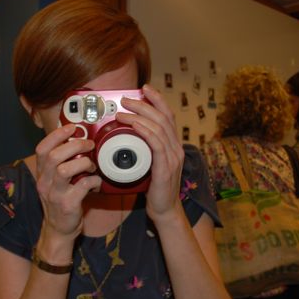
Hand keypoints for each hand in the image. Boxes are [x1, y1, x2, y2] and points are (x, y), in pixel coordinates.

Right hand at [34, 124, 101, 243]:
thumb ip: (63, 164)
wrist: (59, 229)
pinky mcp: (67, 205)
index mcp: (42, 173)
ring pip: (64, 170)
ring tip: (92, 165)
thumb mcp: (55, 181)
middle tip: (89, 144)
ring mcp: (54, 194)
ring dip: (83, 163)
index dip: (56, 135)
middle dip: (75, 145)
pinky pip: (81, 186)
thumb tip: (81, 143)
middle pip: (54, 156)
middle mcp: (44, 182)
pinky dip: (93, 181)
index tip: (72, 128)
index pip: (42, 148)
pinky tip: (96, 182)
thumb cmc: (61, 201)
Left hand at [117, 84, 184, 220]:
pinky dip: (144, 131)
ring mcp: (173, 157)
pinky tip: (134, 126)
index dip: (157, 99)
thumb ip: (145, 150)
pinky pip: (156, 143)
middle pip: (163, 117)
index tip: (144, 88)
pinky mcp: (166, 167)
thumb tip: (129, 135)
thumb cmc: (154, 189)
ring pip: (158, 127)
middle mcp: (176, 148)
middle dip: (144, 104)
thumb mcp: (150, 164)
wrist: (165, 210)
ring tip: (122, 112)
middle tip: (126, 99)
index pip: (168, 115)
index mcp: (173, 145)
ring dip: (138, 116)